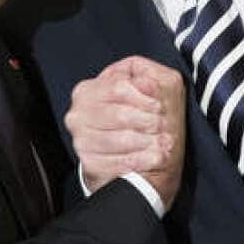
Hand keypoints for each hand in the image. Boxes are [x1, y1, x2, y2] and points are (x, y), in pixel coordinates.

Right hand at [64, 56, 184, 207]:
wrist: (132, 155)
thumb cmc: (138, 117)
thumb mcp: (147, 88)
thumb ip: (149, 79)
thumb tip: (147, 84)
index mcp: (87, 90)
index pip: (118, 88)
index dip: (144, 97)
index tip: (158, 105)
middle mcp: (79, 115)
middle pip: (120, 115)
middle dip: (148, 121)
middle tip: (162, 125)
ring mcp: (82, 141)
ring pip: (122, 140)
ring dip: (150, 141)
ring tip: (164, 141)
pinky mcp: (91, 164)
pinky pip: (121, 163)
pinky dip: (145, 160)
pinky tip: (157, 155)